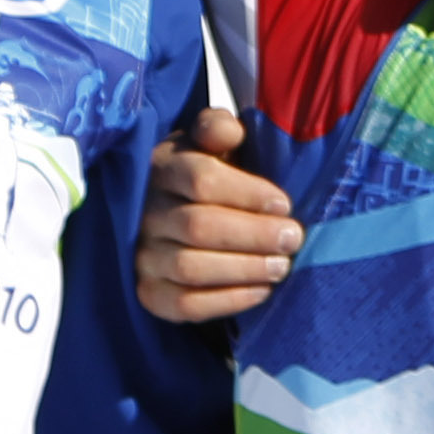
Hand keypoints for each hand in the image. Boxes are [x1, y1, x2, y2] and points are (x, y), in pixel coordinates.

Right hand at [135, 105, 299, 322]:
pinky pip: (185, 304)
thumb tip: (232, 133)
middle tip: (293, 238)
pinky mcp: (148, 292)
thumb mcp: (210, 143)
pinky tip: (261, 290)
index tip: (284, 204)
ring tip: (281, 266)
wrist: (174, 214)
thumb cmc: (205, 175)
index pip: (201, 180)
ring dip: (244, 269)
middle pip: (199, 226)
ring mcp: (141, 256)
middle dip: (254, 235)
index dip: (248, 194)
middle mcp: (144, 212)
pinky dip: (228, 300)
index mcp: (161, 167)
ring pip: (190, 267)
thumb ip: (219, 128)